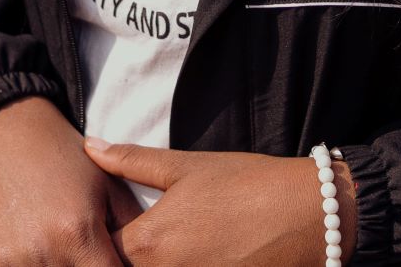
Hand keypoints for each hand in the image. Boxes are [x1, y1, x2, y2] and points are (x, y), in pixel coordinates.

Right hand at [0, 98, 138, 265]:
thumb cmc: (67, 163)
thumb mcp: (110, 189)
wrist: (6, 135)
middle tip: (86, 253)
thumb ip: (135, 232)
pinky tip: (34, 254)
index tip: (113, 260)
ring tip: (64, 251)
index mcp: (78, 233)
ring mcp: (8, 261)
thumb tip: (155, 261)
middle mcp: (43, 251)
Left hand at [82, 142, 348, 266]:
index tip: (111, 227)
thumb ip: (131, 161)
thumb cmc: (248, 185)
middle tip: (142, 237)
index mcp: (149, 242)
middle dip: (127, 258)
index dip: (102, 240)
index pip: (102, 252)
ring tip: (182, 242)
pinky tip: (207, 255)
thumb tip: (89, 146)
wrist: (311, 216)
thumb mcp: (186, 167)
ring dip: (158, 264)